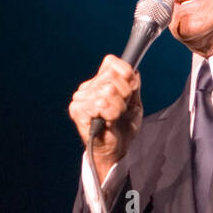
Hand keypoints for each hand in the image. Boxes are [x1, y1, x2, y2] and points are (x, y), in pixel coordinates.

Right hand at [69, 55, 141, 180]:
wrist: (116, 149)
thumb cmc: (123, 127)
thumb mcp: (134, 102)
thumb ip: (133, 84)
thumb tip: (132, 70)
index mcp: (99, 81)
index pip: (111, 62)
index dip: (126, 77)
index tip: (129, 94)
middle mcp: (88, 87)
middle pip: (113, 77)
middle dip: (125, 95)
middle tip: (121, 110)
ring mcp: (81, 98)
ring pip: (108, 90)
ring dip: (119, 107)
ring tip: (115, 117)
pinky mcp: (78, 110)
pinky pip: (101, 103)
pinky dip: (111, 113)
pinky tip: (108, 121)